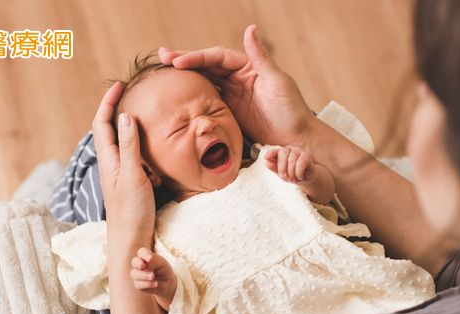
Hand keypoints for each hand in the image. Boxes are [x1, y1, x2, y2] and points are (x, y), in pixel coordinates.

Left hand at [93, 82, 154, 236]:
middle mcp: (111, 164)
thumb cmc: (131, 212)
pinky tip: (152, 147)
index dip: (108, 101)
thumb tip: (125, 116)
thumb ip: (130, 146)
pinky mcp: (129, 183)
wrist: (130, 242)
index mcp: (108, 159)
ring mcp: (119, 174)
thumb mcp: (133, 175)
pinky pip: (132, 157)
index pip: (102, 122)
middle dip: (116, 109)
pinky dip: (140, 145)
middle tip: (131, 94)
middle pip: (108, 129)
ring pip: (120, 142)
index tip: (120, 85)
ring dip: (128, 126)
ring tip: (143, 114)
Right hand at [130, 247, 176, 310]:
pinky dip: (147, 284)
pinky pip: (138, 284)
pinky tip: (155, 284)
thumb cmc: (163, 270)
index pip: (142, 252)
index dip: (144, 254)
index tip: (150, 258)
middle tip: (142, 265)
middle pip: (134, 261)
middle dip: (138, 263)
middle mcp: (139, 264)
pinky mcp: (138, 284)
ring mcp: (137, 274)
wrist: (166, 283)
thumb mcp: (161, 263)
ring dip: (144, 275)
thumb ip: (153, 261)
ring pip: (134, 274)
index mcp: (145, 256)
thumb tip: (144, 265)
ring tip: (152, 276)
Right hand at [158, 25, 316, 147]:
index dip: (197, 57)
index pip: (217, 57)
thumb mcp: (278, 81)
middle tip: (162, 57)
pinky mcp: (229, 114)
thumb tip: (250, 28)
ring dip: (186, 77)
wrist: (296, 139)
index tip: (178, 60)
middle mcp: (238, 78)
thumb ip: (261, 57)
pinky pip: (207, 102)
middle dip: (184, 61)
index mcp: (248, 67)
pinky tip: (179, 97)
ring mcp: (232, 96)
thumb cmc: (292, 110)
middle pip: (206, 65)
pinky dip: (192, 97)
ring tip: (164, 72)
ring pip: (204, 81)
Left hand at [264, 146, 315, 183]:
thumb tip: (266, 163)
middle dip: (281, 167)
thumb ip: (274, 168)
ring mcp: (299, 151)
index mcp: (282, 152)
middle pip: (283, 154)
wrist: (306, 178)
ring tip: (293, 179)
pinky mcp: (307, 156)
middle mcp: (290, 149)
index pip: (275, 151)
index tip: (265, 158)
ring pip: (292, 159)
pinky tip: (299, 176)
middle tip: (284, 177)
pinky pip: (301, 163)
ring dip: (291, 172)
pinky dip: (298, 172)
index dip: (270, 153)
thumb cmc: (292, 173)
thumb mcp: (282, 173)